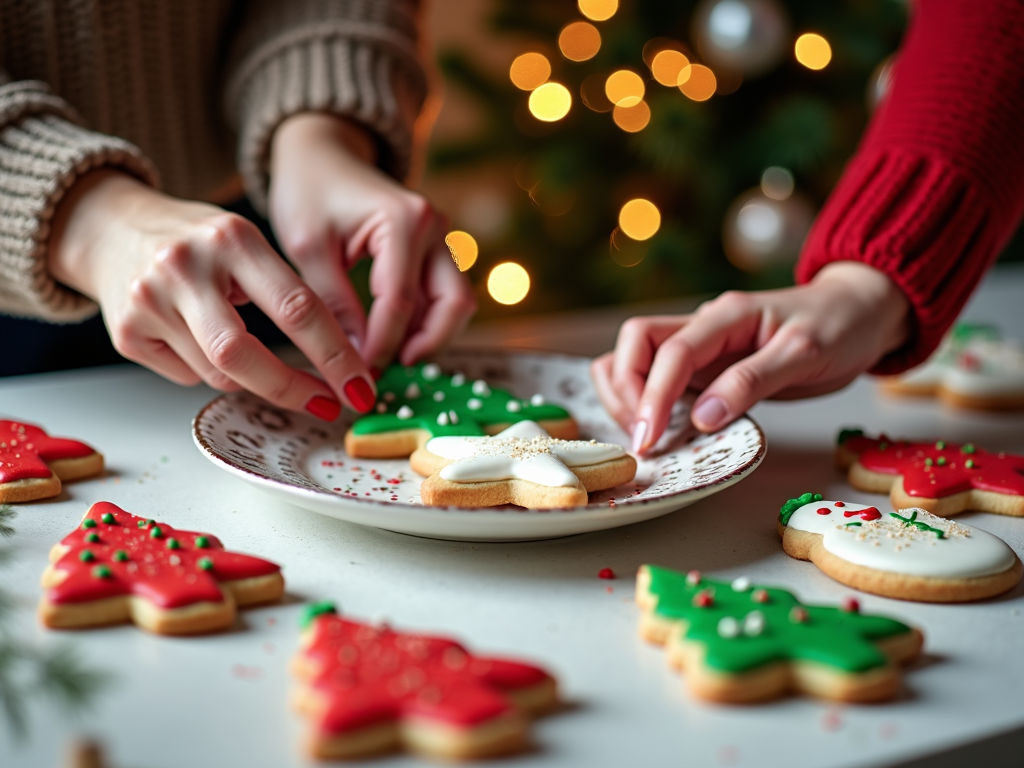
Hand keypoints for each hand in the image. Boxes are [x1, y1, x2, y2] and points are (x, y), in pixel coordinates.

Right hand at [47, 169, 375, 418]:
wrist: (110, 227)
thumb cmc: (196, 241)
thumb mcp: (243, 243)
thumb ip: (281, 290)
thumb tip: (336, 360)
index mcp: (232, 238)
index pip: (298, 308)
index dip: (335, 356)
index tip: (358, 386)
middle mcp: (186, 266)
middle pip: (246, 354)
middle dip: (294, 389)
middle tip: (326, 405)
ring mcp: (149, 300)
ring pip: (218, 373)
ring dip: (249, 380)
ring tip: (251, 358)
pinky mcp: (124, 332)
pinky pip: (186, 376)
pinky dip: (207, 371)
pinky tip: (197, 341)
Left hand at [268, 113, 476, 370]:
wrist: (321, 155)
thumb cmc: (308, 191)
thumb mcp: (307, 249)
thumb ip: (332, 306)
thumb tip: (352, 363)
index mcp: (402, 220)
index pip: (400, 302)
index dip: (381, 346)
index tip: (357, 377)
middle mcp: (434, 227)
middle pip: (453, 304)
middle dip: (424, 346)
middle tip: (386, 373)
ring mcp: (441, 237)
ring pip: (456, 304)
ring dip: (428, 337)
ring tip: (387, 360)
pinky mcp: (436, 250)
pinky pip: (443, 296)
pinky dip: (423, 323)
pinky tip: (391, 340)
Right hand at [591, 262, 909, 452]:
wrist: (859, 312)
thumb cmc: (839, 327)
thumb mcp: (806, 353)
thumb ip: (752, 381)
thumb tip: (702, 416)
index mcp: (727, 316)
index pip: (671, 352)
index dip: (653, 396)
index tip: (647, 439)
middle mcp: (703, 325)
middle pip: (635, 343)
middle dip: (627, 391)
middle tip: (643, 438)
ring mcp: (699, 345)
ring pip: (635, 356)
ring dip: (626, 393)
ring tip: (645, 433)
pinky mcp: (703, 366)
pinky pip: (656, 375)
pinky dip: (643, 399)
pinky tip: (658, 426)